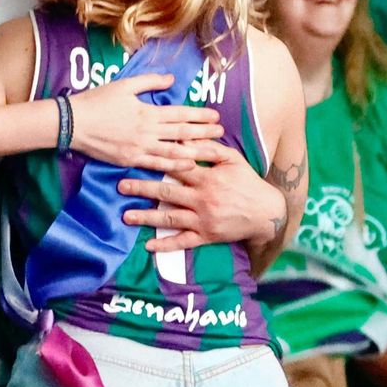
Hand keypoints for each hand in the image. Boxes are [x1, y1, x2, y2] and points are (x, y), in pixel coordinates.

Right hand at [67, 74, 221, 172]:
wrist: (73, 123)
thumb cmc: (98, 100)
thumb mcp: (125, 85)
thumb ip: (150, 82)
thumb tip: (172, 80)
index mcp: (147, 111)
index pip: (180, 113)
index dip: (199, 115)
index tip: (215, 116)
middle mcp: (147, 131)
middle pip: (182, 133)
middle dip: (204, 133)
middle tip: (221, 133)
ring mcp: (140, 148)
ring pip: (174, 151)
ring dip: (195, 151)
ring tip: (212, 151)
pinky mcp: (130, 160)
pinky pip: (157, 165)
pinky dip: (174, 166)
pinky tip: (187, 167)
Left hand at [117, 141, 285, 249]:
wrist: (266, 212)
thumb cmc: (247, 182)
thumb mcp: (232, 159)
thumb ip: (208, 149)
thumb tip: (184, 141)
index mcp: (207, 178)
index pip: (175, 167)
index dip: (155, 162)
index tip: (136, 158)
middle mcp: (202, 199)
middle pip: (166, 192)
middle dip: (142, 188)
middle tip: (121, 186)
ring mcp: (203, 219)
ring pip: (170, 218)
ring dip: (146, 216)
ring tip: (126, 215)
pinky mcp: (206, 236)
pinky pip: (183, 242)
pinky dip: (166, 245)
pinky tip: (149, 245)